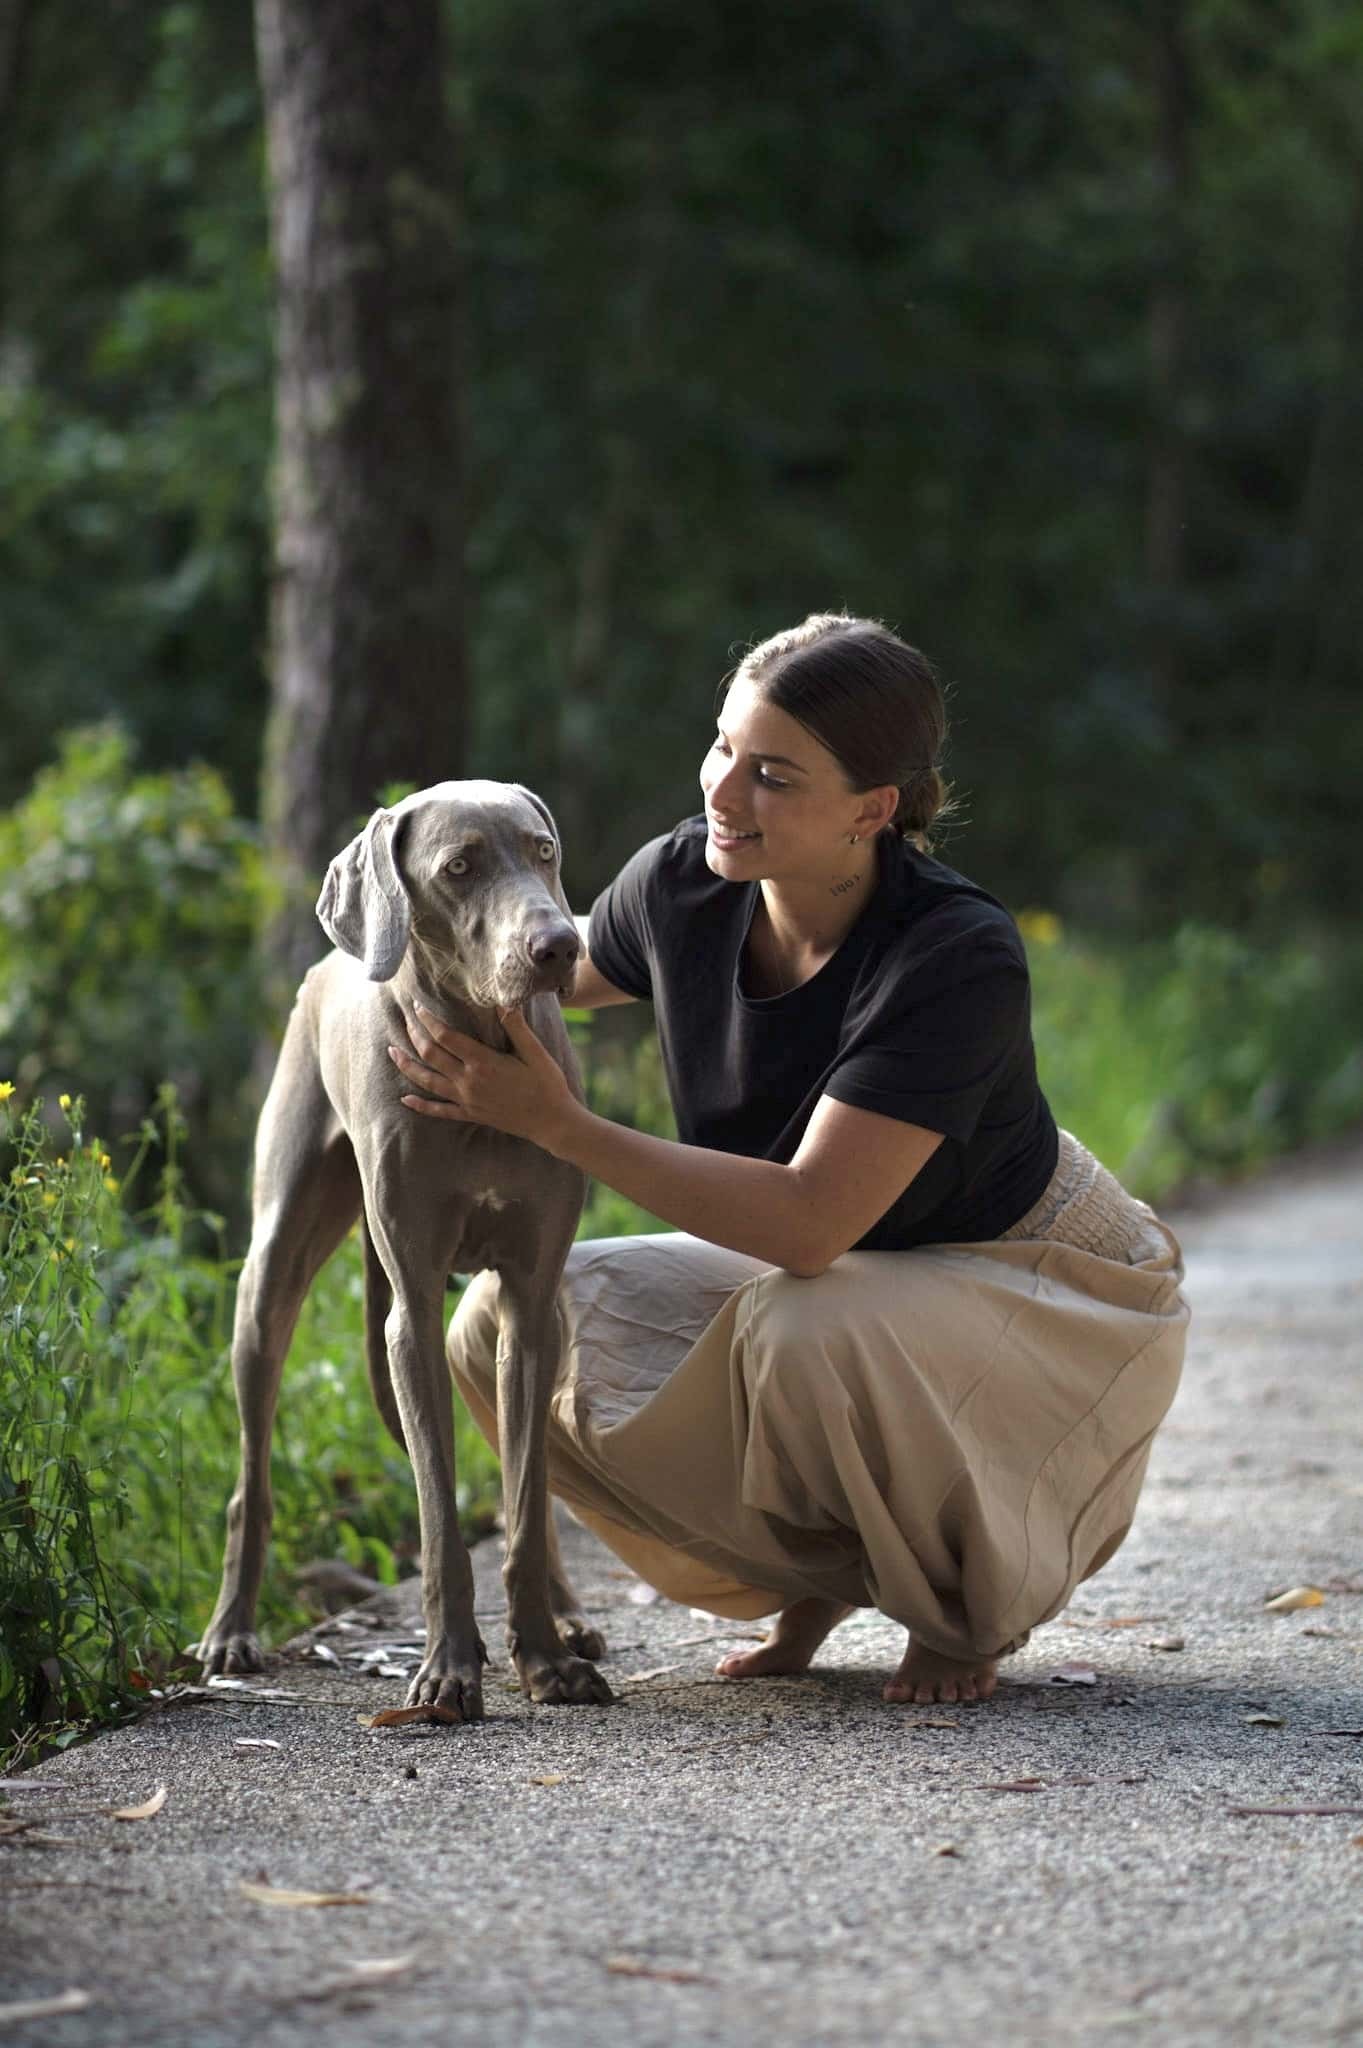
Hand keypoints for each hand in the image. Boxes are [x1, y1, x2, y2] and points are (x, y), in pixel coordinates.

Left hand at [389, 1002, 576, 1150]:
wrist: (552, 1123)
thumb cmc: (547, 1085)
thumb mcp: (535, 1052)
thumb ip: (516, 1027)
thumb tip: (503, 1001)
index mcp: (483, 1062)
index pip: (446, 1037)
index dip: (428, 1020)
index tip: (418, 1006)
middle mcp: (469, 1081)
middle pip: (431, 1056)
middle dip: (415, 1036)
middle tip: (405, 1021)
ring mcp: (467, 1100)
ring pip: (427, 1082)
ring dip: (407, 1066)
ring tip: (392, 1052)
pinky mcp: (470, 1114)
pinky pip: (439, 1111)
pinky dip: (420, 1105)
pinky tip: (405, 1100)